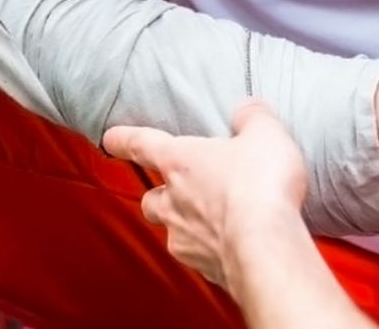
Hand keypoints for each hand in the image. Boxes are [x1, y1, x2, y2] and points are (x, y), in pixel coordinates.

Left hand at [103, 100, 307, 290]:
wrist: (268, 248)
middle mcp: (172, 202)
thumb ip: (252, 117)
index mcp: (178, 161)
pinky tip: (239, 243)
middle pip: (151, 198)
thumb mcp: (266, 135)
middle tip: (184, 188)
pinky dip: (215, 249)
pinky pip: (201, 256)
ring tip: (219, 219)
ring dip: (189, 224)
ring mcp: (184, 240)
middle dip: (162, 194)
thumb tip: (246, 110)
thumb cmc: (260, 185)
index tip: (110, 138)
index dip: (123, 139)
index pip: (139, 144)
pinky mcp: (204, 268)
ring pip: (174, 231)